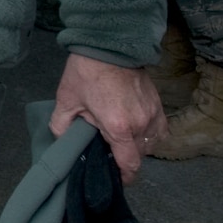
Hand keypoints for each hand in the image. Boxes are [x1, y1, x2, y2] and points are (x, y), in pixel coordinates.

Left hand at [52, 54, 165, 184]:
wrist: (109, 44)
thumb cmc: (86, 73)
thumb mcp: (66, 101)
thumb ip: (62, 127)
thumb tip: (63, 143)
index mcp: (119, 128)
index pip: (129, 166)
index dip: (123, 177)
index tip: (115, 177)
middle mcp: (141, 125)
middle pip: (139, 157)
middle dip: (125, 158)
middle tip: (110, 150)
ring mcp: (153, 114)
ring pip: (151, 144)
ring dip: (138, 147)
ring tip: (122, 138)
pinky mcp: (159, 105)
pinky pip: (160, 131)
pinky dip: (150, 135)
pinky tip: (137, 129)